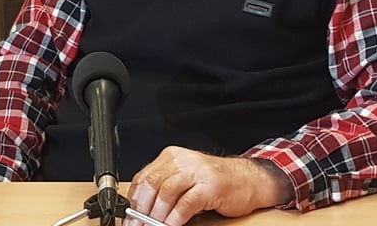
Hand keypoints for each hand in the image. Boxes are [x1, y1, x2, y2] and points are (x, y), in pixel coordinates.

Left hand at [124, 147, 289, 225]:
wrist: (247, 180)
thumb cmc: (215, 182)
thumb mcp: (185, 179)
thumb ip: (165, 188)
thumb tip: (141, 209)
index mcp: (172, 157)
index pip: (144, 176)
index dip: (133, 199)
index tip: (128, 217)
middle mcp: (183, 161)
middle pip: (153, 184)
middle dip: (141, 209)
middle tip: (138, 224)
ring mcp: (197, 172)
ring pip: (166, 193)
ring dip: (157, 215)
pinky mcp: (210, 186)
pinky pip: (186, 203)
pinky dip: (175, 218)